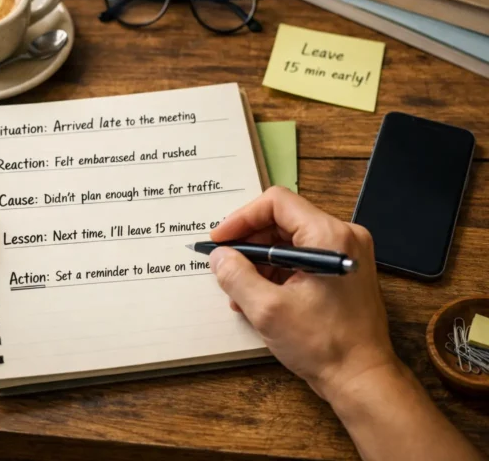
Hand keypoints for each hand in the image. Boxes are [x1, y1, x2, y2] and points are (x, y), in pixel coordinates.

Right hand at [209, 186, 395, 402]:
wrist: (361, 378)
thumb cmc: (326, 345)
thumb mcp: (268, 310)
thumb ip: (237, 276)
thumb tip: (219, 257)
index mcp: (329, 237)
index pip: (277, 203)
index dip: (242, 218)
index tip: (221, 240)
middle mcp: (342, 238)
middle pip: (282, 220)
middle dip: (249, 243)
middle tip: (224, 264)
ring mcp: (345, 254)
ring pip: (289, 241)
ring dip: (260, 261)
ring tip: (239, 290)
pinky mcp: (342, 271)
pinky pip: (301, 258)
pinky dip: (277, 272)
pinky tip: (258, 297)